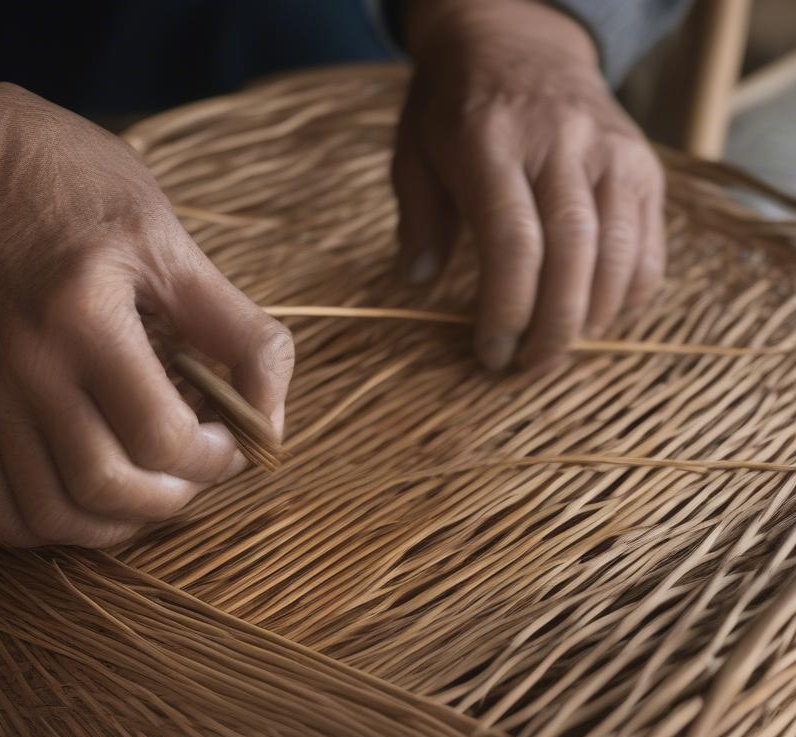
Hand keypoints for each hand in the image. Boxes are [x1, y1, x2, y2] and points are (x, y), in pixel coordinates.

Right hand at [0, 62, 292, 546]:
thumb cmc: (62, 181)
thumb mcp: (164, 234)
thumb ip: (233, 324)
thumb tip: (271, 412)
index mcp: (85, 316)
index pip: (163, 435)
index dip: (218, 456)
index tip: (234, 438)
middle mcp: (25, 368)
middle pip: (107, 487)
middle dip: (175, 498)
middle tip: (198, 468)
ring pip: (50, 514)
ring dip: (118, 526)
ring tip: (150, 491)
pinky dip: (49, 528)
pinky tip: (87, 501)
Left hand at [393, 0, 665, 370]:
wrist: (521, 38)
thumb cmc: (454, 109)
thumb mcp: (414, 153)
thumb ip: (417, 219)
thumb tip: (418, 283)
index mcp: (492, 143)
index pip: (512, 243)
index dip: (505, 311)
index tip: (490, 354)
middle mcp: (562, 144)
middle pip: (572, 256)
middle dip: (551, 329)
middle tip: (526, 371)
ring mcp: (612, 152)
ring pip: (619, 254)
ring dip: (591, 319)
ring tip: (557, 352)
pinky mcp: (644, 165)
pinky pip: (649, 243)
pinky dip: (629, 292)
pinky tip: (597, 316)